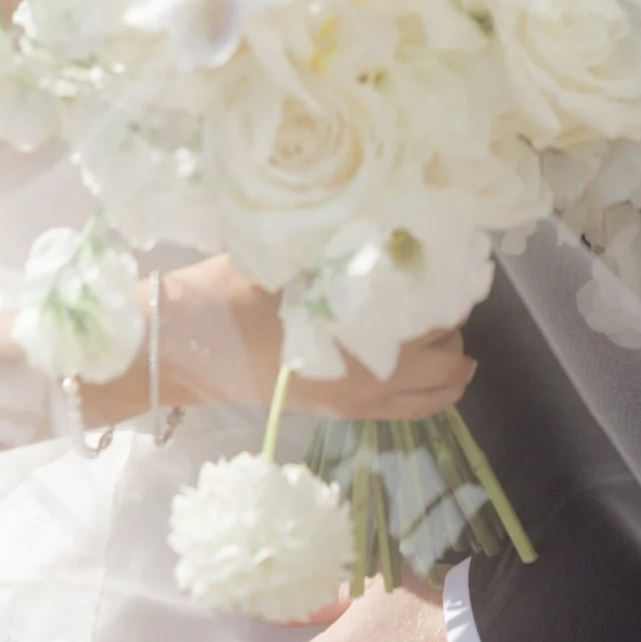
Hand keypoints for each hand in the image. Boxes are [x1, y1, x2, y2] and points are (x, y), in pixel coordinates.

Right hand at [155, 256, 474, 419]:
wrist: (186, 346)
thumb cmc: (234, 298)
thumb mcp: (293, 263)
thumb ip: (343, 254)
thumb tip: (388, 230)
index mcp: (362, 347)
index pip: (433, 326)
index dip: (451, 297)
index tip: (454, 266)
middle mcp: (367, 384)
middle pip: (442, 369)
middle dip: (453, 336)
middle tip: (449, 297)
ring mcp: (352, 404)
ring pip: (426, 400)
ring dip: (445, 371)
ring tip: (449, 340)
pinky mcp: (335, 411)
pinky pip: (400, 411)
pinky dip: (423, 391)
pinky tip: (418, 364)